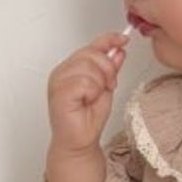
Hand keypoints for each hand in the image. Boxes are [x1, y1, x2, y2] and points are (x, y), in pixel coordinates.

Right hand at [45, 31, 130, 157]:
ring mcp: (58, 81)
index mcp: (71, 67)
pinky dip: (91, 92)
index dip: (108, 40)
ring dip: (99, 83)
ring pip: (88, 67)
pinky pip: (83, 82)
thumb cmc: (87, 119)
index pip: (90, 46)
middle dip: (107, 70)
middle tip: (107, 86)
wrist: (79, 142)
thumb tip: (118, 50)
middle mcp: (62, 71)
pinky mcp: (59, 93)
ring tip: (94, 96)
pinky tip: (87, 101)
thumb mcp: (105, 88)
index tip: (123, 39)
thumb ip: (110, 69)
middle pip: (91, 54)